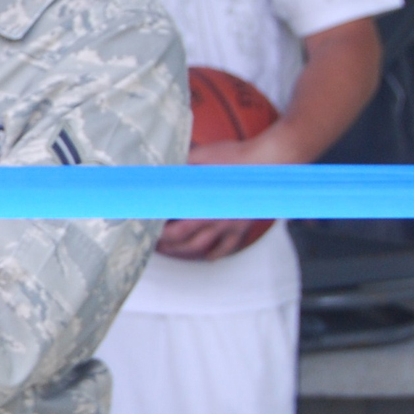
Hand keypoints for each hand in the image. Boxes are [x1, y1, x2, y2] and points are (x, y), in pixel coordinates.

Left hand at [157, 136, 292, 260]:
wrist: (271, 161)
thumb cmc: (237, 157)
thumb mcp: (202, 156)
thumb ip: (182, 164)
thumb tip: (163, 167)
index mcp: (199, 202)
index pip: (170, 221)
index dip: (154, 226)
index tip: (142, 225)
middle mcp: (212, 218)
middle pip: (182, 239)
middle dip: (164, 244)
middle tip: (152, 242)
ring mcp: (228, 224)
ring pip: (201, 246)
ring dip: (183, 251)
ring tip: (171, 250)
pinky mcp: (242, 224)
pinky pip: (228, 246)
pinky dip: (216, 254)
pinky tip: (209, 257)